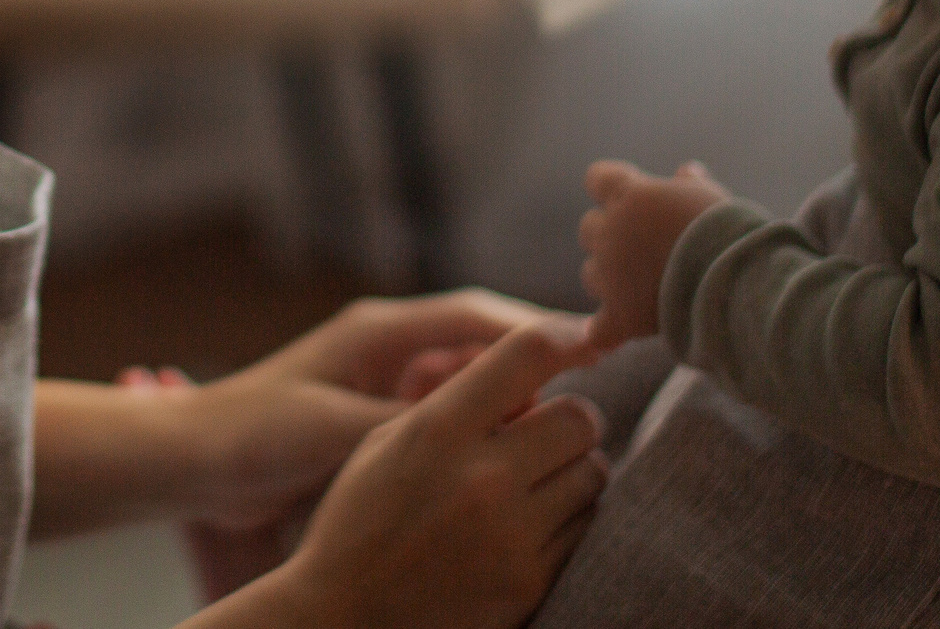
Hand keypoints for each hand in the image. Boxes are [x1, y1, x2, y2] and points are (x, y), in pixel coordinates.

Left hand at [182, 287, 567, 533]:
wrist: (197, 460)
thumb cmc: (255, 436)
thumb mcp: (333, 432)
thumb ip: (401, 425)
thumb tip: (470, 428)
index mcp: (378, 332)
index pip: (475, 317)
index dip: (537, 328)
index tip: (592, 342)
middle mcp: (386, 344)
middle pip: (481, 340)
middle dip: (538, 357)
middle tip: (599, 377)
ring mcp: (384, 376)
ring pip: (469, 375)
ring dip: (513, 392)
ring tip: (566, 420)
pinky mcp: (379, 409)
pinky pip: (447, 406)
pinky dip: (482, 419)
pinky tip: (512, 448)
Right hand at [241, 320, 610, 628]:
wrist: (345, 615)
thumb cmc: (361, 517)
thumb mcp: (387, 442)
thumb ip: (455, 406)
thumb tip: (530, 384)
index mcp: (438, 430)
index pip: (526, 355)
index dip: (560, 337)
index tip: (573, 341)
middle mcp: (482, 478)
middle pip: (581, 417)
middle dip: (570, 420)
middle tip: (550, 433)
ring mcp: (511, 535)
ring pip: (593, 473)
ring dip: (574, 470)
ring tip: (538, 482)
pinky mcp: (529, 582)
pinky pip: (585, 529)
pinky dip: (568, 520)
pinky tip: (531, 524)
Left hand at [578, 159, 731, 347]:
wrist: (737, 280)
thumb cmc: (728, 231)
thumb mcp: (711, 198)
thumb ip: (691, 185)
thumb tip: (688, 171)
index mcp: (631, 195)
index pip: (599, 178)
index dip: (611, 188)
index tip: (630, 197)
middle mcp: (611, 231)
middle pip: (589, 227)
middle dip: (610, 235)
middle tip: (643, 247)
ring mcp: (611, 274)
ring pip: (591, 273)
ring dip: (609, 278)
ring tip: (644, 287)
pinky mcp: (620, 315)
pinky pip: (599, 328)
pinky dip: (605, 332)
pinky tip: (612, 336)